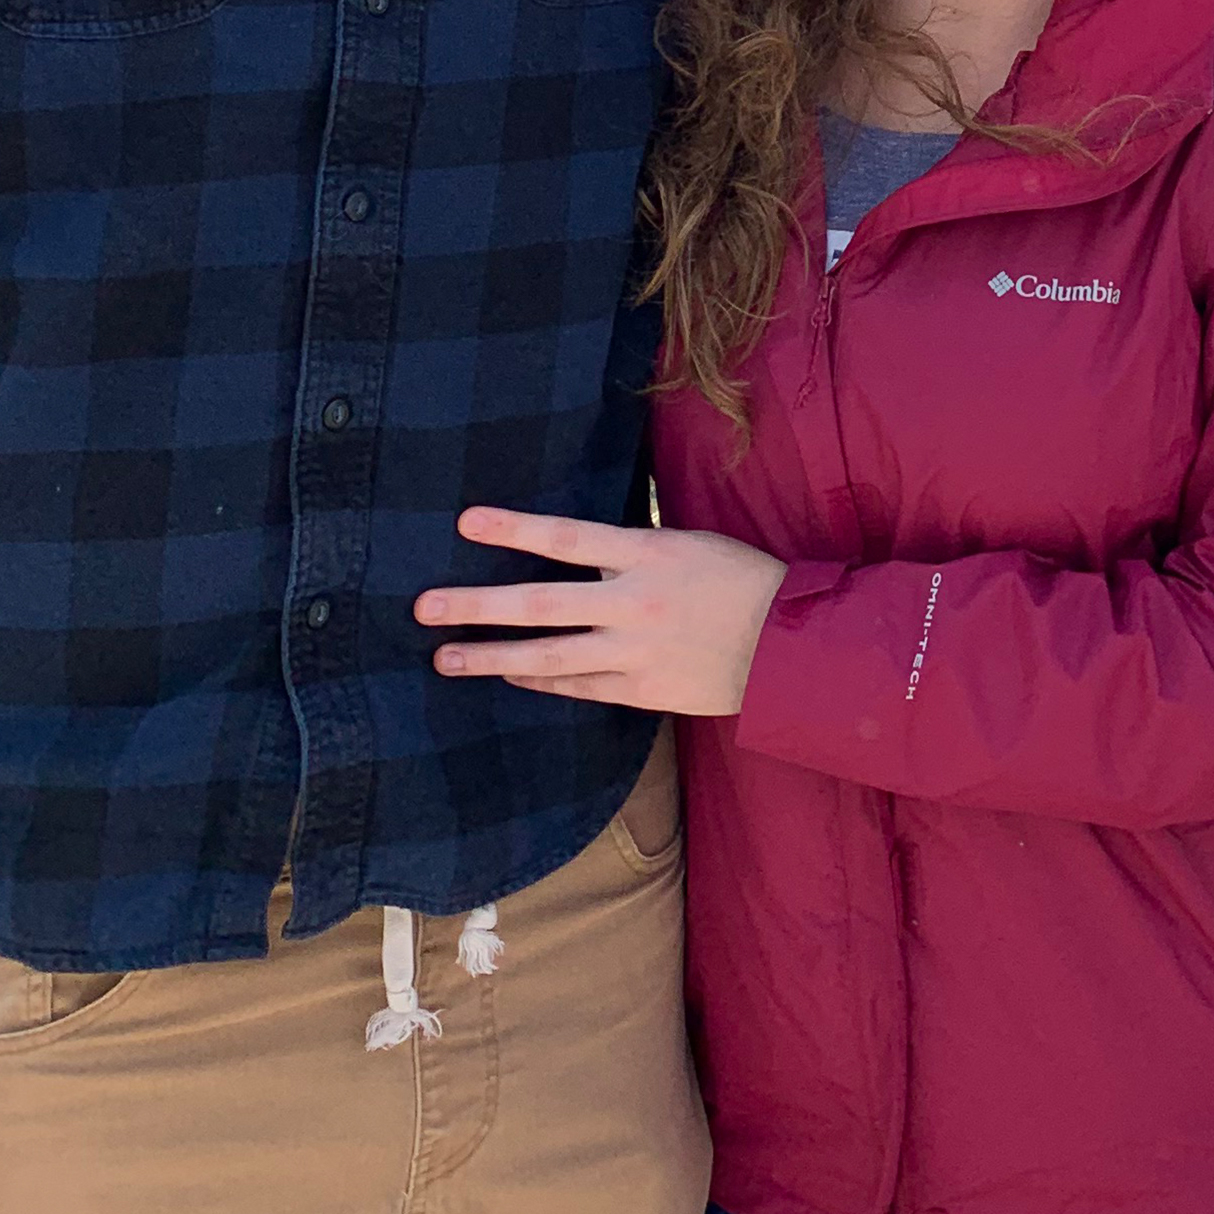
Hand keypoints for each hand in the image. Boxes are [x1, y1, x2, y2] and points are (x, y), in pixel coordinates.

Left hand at [420, 512, 789, 715]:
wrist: (790, 646)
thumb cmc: (741, 580)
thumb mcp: (688, 545)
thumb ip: (630, 549)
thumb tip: (573, 550)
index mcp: (649, 554)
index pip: (567, 537)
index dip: (514, 528)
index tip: (464, 522)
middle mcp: (635, 604)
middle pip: (541, 603)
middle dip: (477, 605)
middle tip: (423, 607)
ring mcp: (636, 653)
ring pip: (549, 656)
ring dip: (493, 656)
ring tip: (446, 658)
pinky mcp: (642, 691)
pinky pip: (578, 687)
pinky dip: (540, 681)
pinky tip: (509, 677)